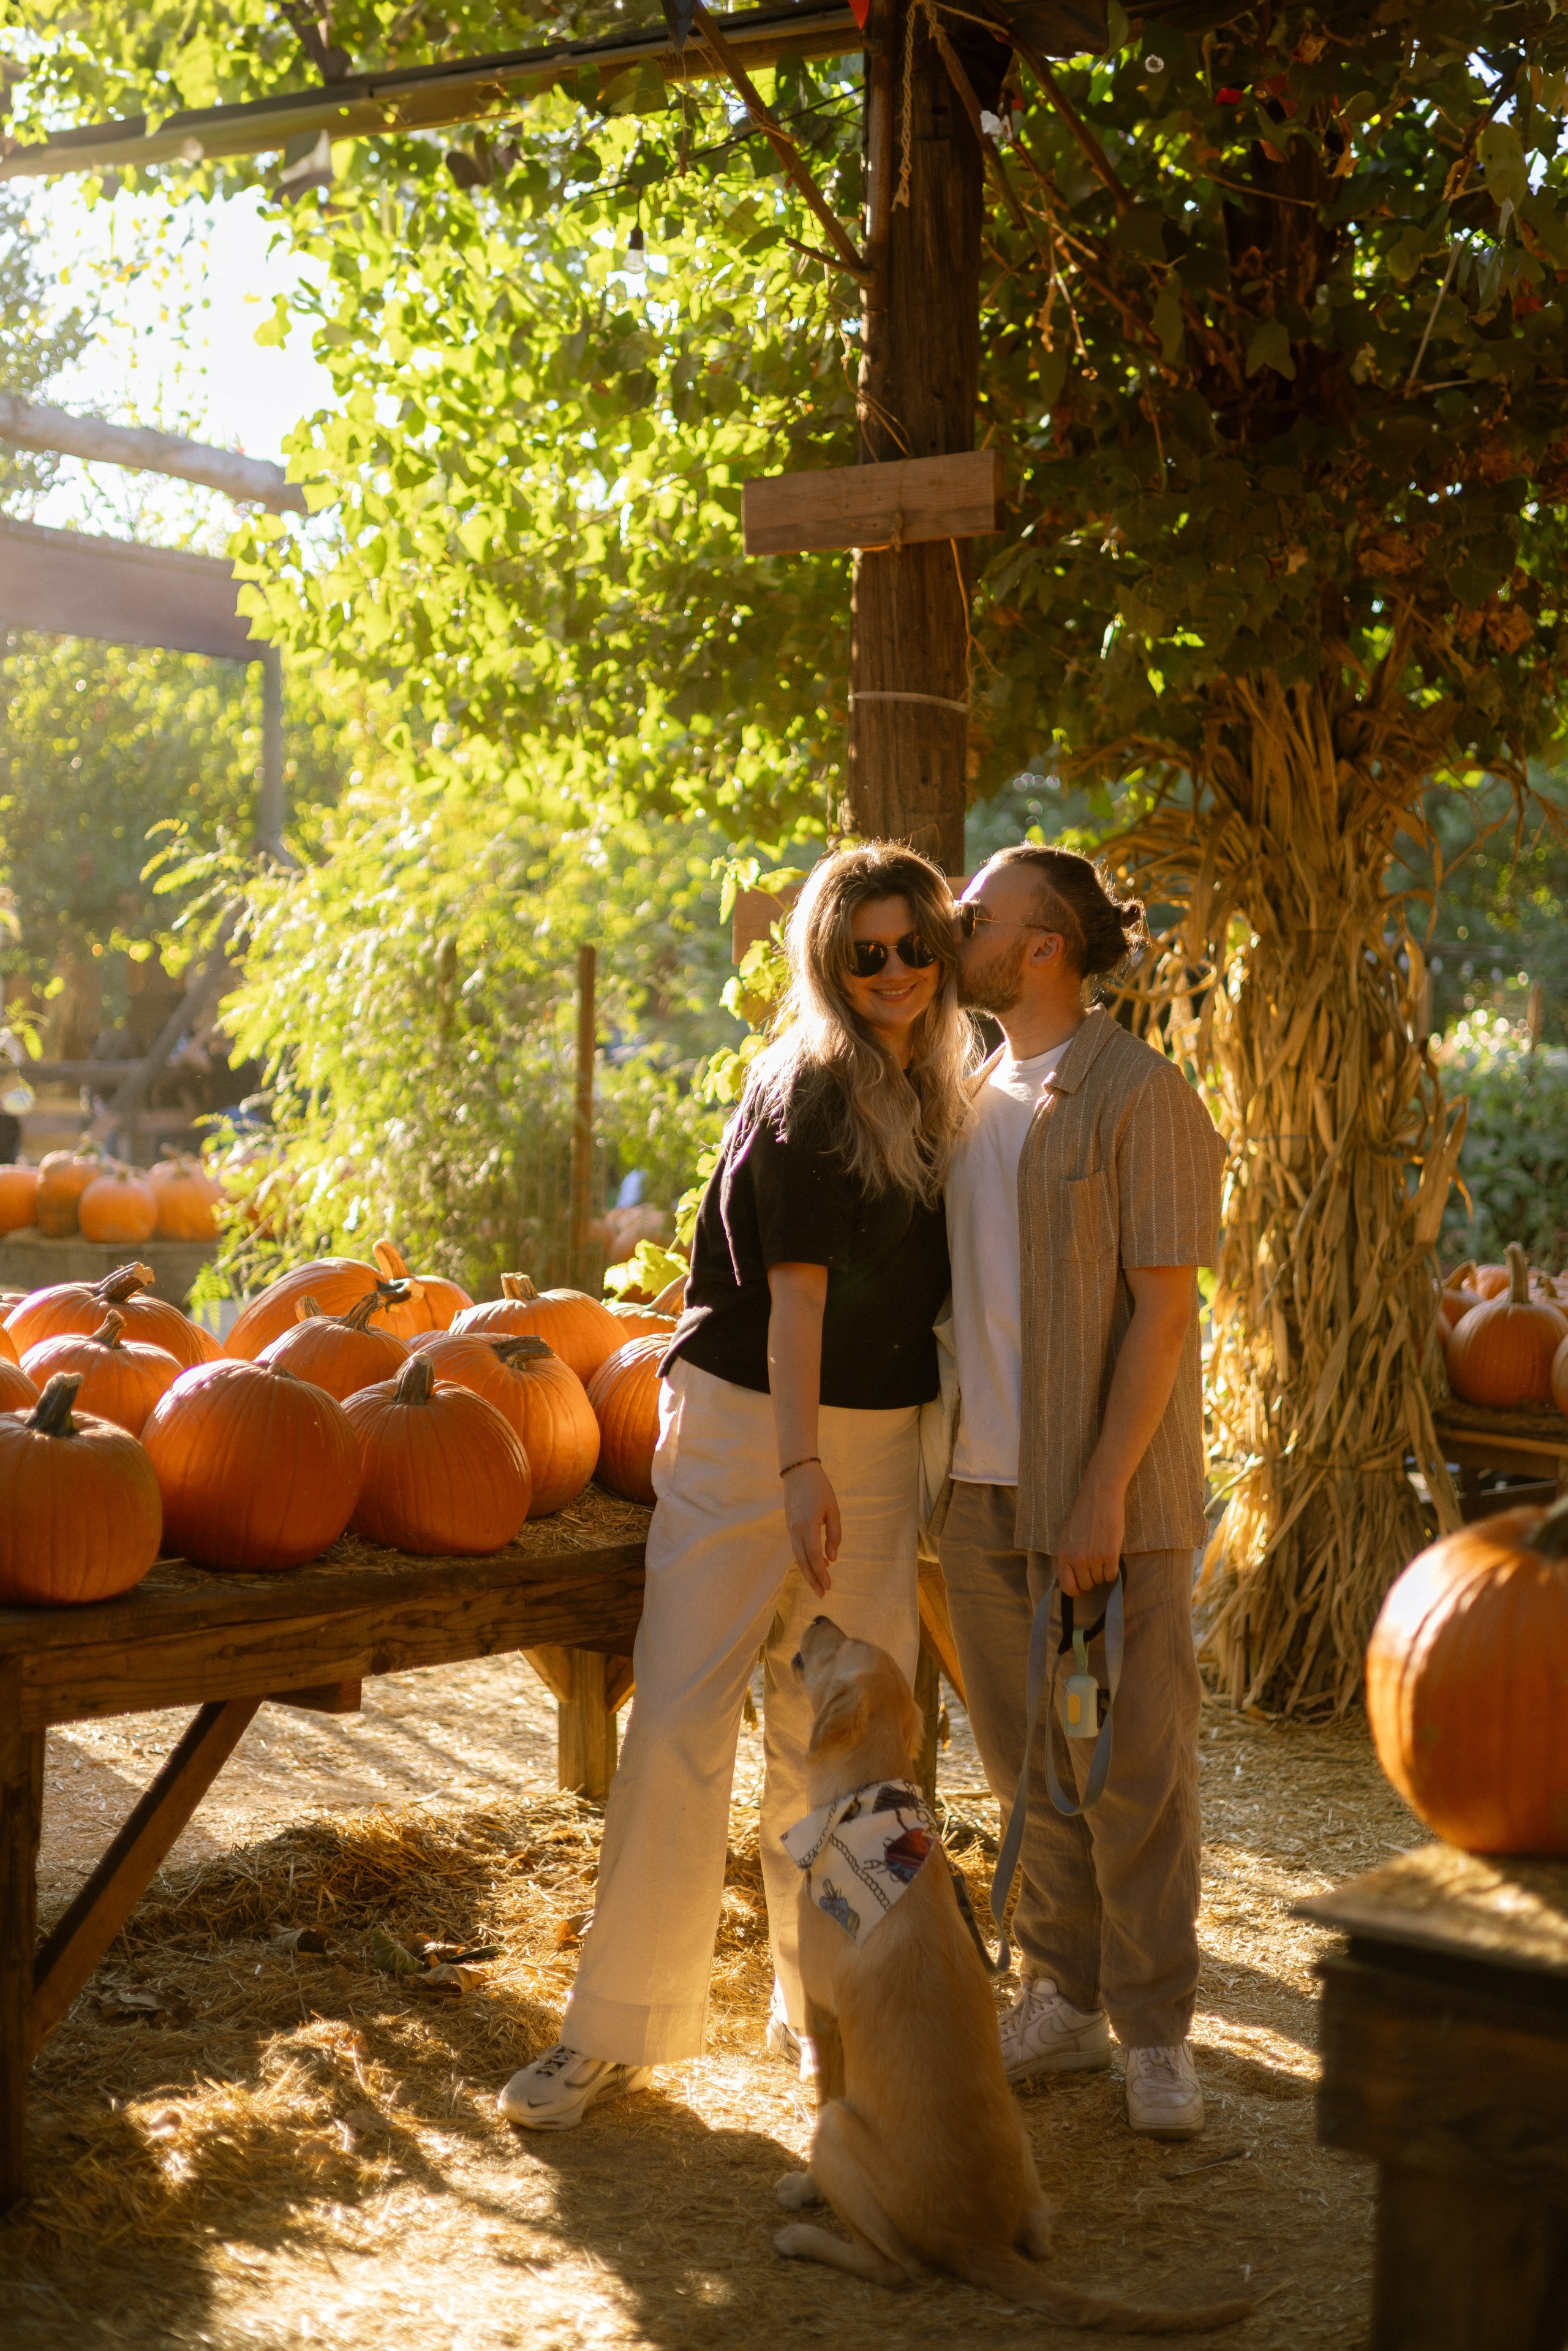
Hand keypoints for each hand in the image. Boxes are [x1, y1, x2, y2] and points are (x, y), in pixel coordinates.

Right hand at [782, 1461, 840, 1596]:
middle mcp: (796, 1530)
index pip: (814, 1556)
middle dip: (812, 1579)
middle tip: (822, 1594)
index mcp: (808, 1526)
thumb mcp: (833, 1510)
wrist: (798, 1471)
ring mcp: (791, 1528)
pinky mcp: (790, 1526)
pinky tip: (813, 1564)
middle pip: (802, 1561)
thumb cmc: (820, 1488)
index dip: (821, 1573)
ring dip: (807, 1572)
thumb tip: (833, 1558)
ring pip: (797, 1556)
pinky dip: (804, 1560)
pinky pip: (796, 1548)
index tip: (828, 1587)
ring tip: (817, 1585)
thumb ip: (834, 1534)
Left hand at [1055, 1471, 1124, 1596]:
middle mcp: (1077, 1559)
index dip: (1075, 1590)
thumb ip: (1068, 1556)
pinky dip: (1113, 1571)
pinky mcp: (1110, 1555)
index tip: (1081, 1587)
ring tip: (1103, 1555)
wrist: (1100, 1497)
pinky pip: (1112, 1576)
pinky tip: (1111, 1557)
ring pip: (1100, 1581)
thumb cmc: (1083, 1514)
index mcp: (1064, 1554)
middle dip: (1091, 1579)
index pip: (1067, 1586)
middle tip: (1095, 1565)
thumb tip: (1070, 1576)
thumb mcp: (1066, 1536)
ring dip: (1103, 1573)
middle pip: (1086, 1585)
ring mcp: (1094, 1558)